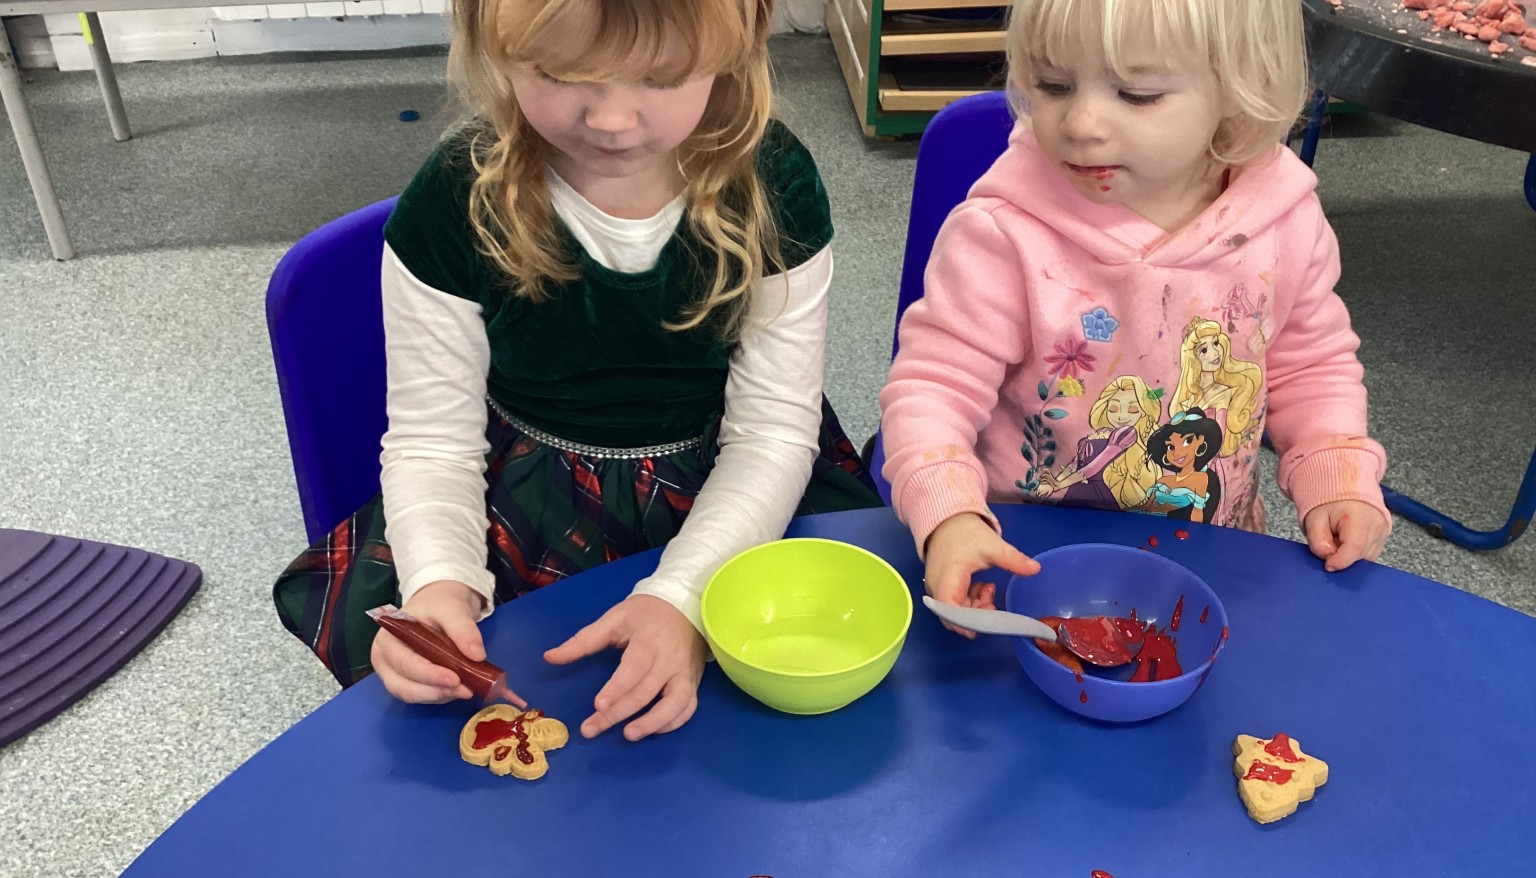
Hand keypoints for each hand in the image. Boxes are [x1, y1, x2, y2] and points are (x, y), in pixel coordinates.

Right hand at [371, 580, 486, 703]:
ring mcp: (393, 673)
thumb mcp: (452, 609)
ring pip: (412, 695)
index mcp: (388, 638)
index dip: (428, 674)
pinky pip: (421, 696)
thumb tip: (476, 655)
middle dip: (436, 690)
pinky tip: (458, 689)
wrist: (440, 603)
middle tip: (465, 690)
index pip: (404, 662)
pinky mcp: (407, 682)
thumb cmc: (439, 604)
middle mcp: (384, 659)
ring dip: (439, 696)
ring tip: (466, 690)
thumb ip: (463, 629)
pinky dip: (440, 695)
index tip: (455, 679)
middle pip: (403, 685)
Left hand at [544, 594, 706, 741]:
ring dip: (653, 723)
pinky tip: (651, 730)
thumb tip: (550, 657)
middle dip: (618, 713)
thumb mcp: (613, 619)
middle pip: (646, 691)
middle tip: (592, 729)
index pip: (634, 668)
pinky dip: (672, 722)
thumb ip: (583, 641)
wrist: (684, 604)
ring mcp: (684, 673)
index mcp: (648, 641)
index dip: (617, 688)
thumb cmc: (644, 613)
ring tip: (628, 734)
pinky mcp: (693, 682)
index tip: (597, 705)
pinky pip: (687, 708)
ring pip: (675, 704)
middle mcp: (670, 660)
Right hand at [923, 513, 1039, 638]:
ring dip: (975, 608)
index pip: (949, 607)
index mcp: (948, 576)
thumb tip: (1036, 569)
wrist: (948, 522)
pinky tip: (983, 589)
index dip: (965, 621)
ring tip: (991, 592)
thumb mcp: (992, 545)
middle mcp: (936, 586)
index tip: (986, 623)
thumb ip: (1013, 559)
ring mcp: (936, 588)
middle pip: (952, 615)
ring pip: (954, 611)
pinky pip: (954, 604)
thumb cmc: (967, 534)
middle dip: (976, 615)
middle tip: (994, 604)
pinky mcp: (941, 588)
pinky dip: (970, 601)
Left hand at [1303, 500, 1388, 571]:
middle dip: (1342, 557)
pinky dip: (1357, 552)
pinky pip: (1370, 553)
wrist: (1346, 487)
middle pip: (1360, 556)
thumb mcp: (1314, 519)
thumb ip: (1318, 540)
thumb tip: (1328, 558)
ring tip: (1339, 538)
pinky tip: (1348, 540)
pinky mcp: (1384, 536)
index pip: (1355, 548)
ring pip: (1366, 558)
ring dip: (1350, 555)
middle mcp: (1377, 526)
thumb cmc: (1329, 502)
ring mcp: (1383, 532)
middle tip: (1330, 542)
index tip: (1327, 565)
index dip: (1340, 562)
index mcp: (1359, 518)